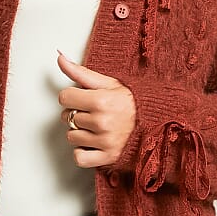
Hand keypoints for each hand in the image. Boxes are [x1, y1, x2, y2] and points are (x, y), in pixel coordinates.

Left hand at [56, 50, 136, 168]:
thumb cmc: (132, 101)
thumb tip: (60, 58)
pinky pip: (79, 157)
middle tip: (93, 112)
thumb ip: (80, 72)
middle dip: (77, 113)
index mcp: (100, 100)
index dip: (71, 97)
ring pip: (71, 137)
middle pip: (67, 117)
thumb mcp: (108, 82)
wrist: (157, 121)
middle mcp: (101, 122)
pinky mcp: (108, 157)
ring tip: (96, 127)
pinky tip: (93, 143)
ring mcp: (105, 141)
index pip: (64, 98)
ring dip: (80, 133)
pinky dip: (82, 152)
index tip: (82, 98)